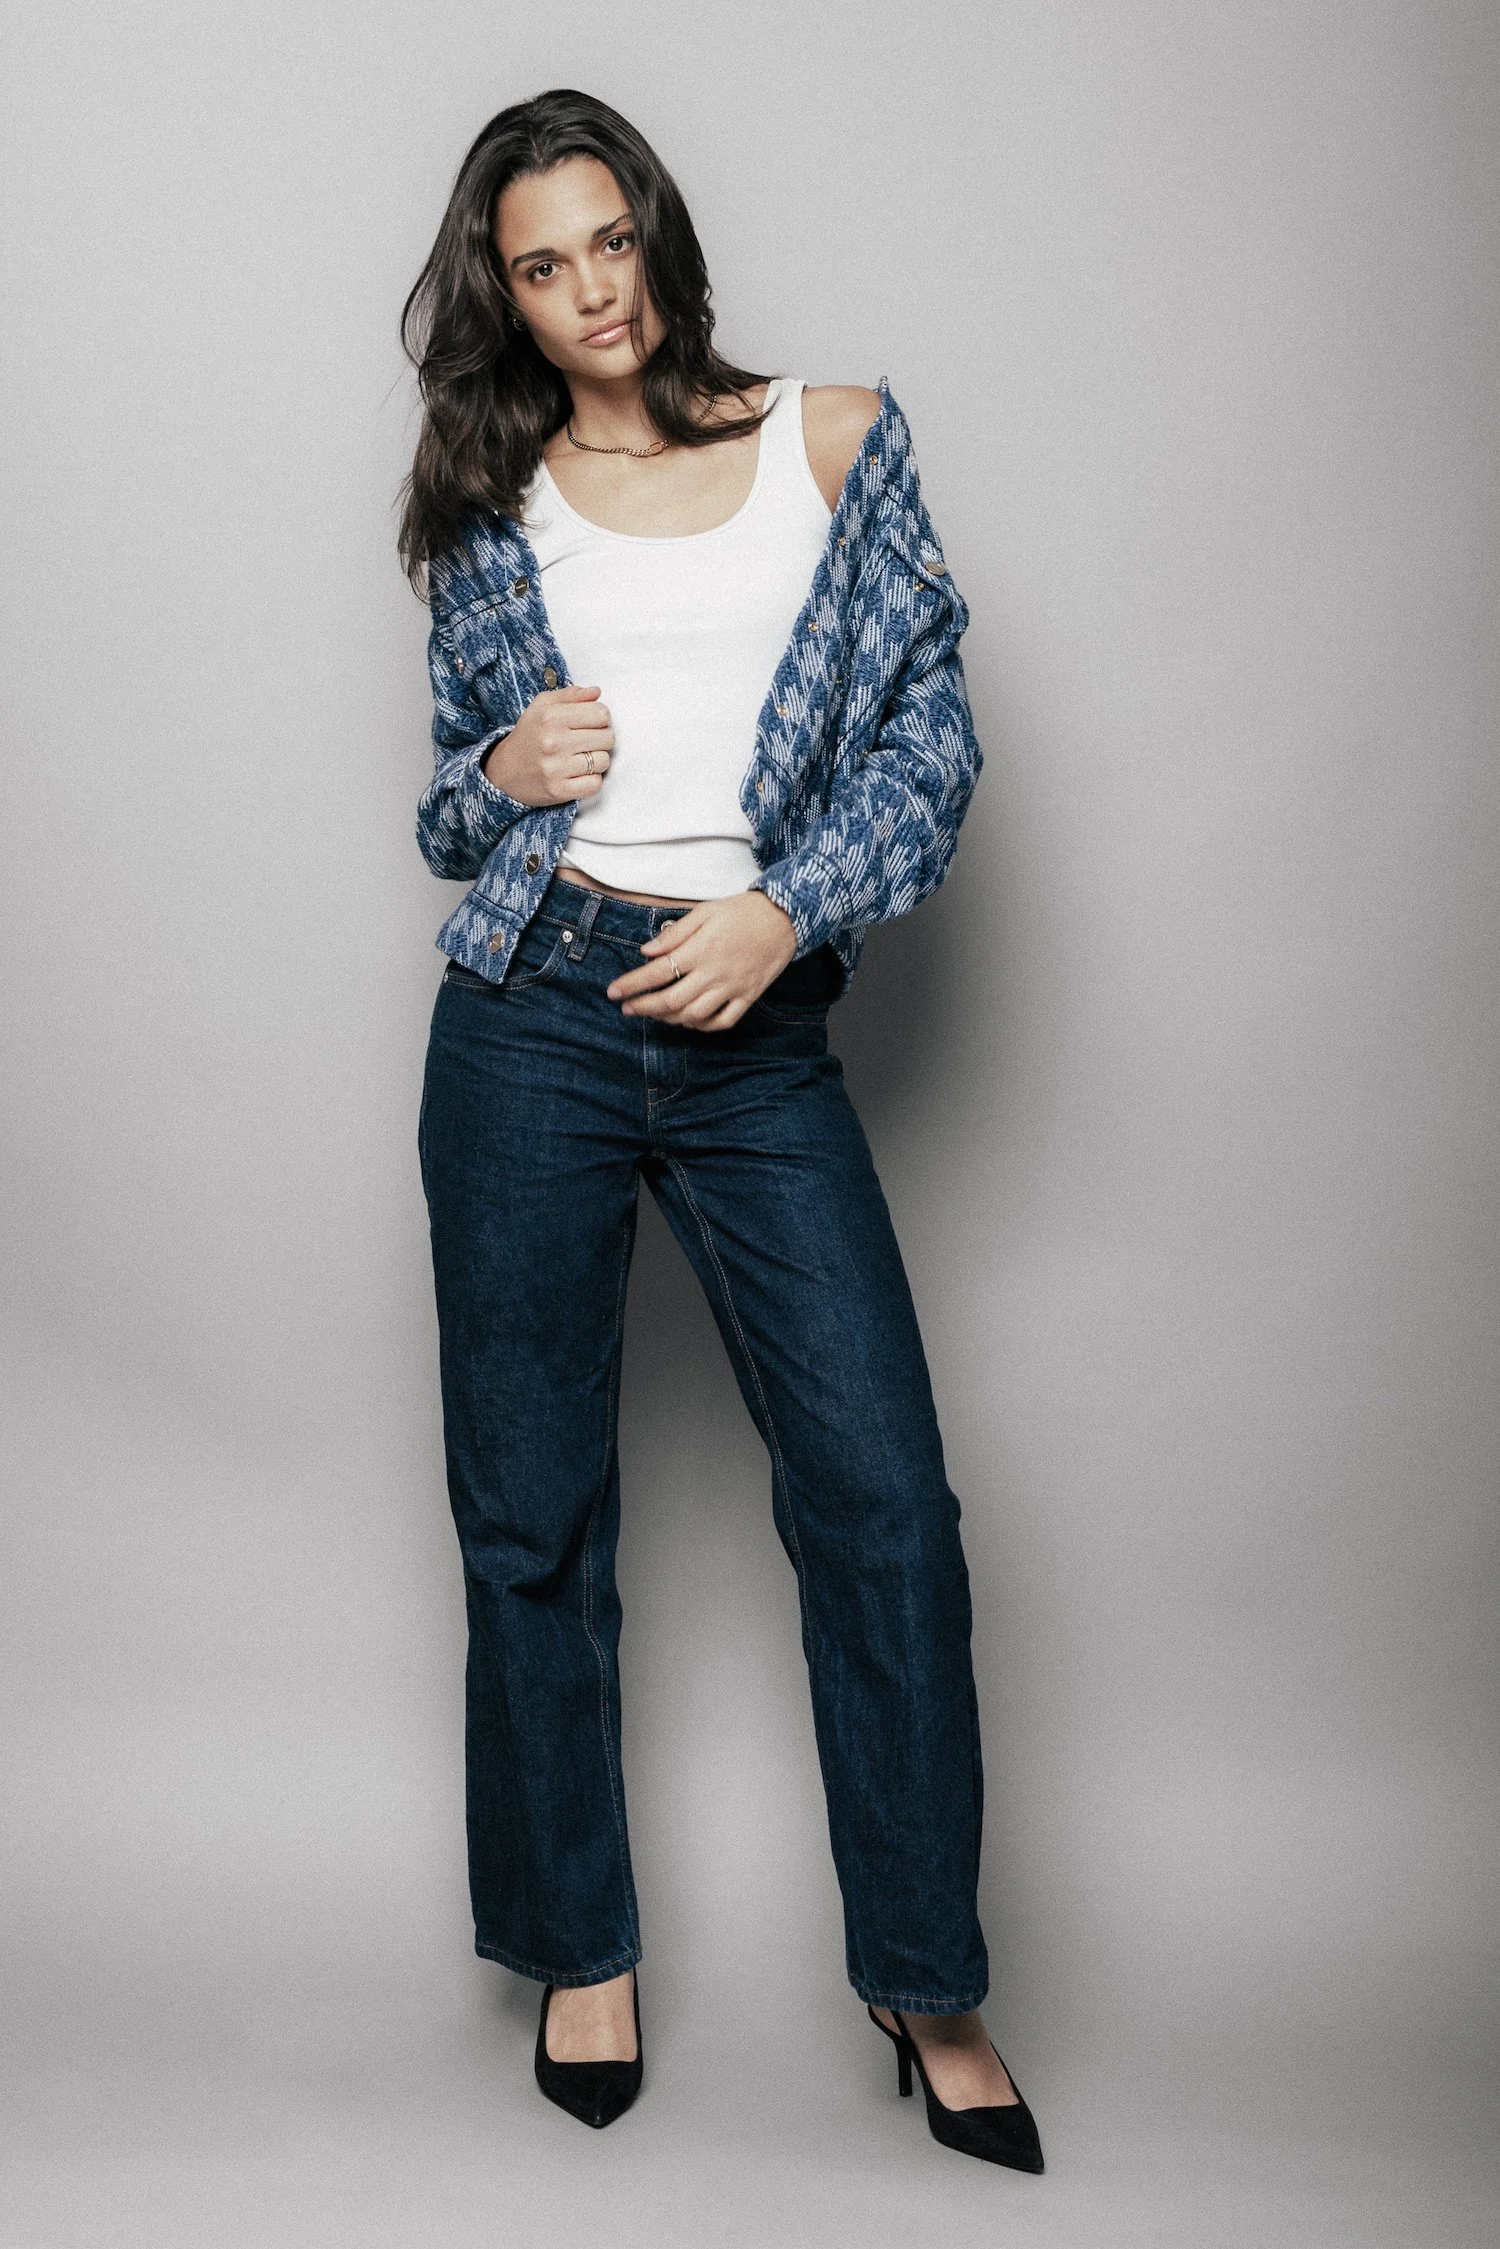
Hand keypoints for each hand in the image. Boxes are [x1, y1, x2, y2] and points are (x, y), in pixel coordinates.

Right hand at [483, 684, 613, 805]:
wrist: (504, 772)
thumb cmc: (529, 736)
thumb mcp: (542, 707)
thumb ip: (570, 695)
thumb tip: (596, 692)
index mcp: (550, 716)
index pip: (601, 713)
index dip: (601, 718)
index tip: (591, 724)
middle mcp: (553, 741)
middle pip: (608, 738)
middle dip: (602, 739)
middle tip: (587, 742)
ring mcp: (555, 768)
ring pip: (603, 761)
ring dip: (597, 761)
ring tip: (582, 759)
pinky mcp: (558, 790)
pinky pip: (595, 784)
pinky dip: (591, 781)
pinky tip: (579, 775)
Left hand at [606, 892, 797, 1031]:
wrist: (785, 918)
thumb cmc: (741, 911)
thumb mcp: (704, 912)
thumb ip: (674, 934)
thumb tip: (646, 951)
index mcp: (700, 949)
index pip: (657, 972)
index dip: (632, 985)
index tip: (613, 992)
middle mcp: (714, 973)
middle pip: (671, 1001)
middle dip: (644, 1007)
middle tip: (628, 1008)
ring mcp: (732, 988)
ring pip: (694, 1015)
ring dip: (669, 1019)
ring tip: (656, 1014)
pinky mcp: (748, 997)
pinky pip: (722, 1022)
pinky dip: (702, 1026)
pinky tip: (690, 1020)